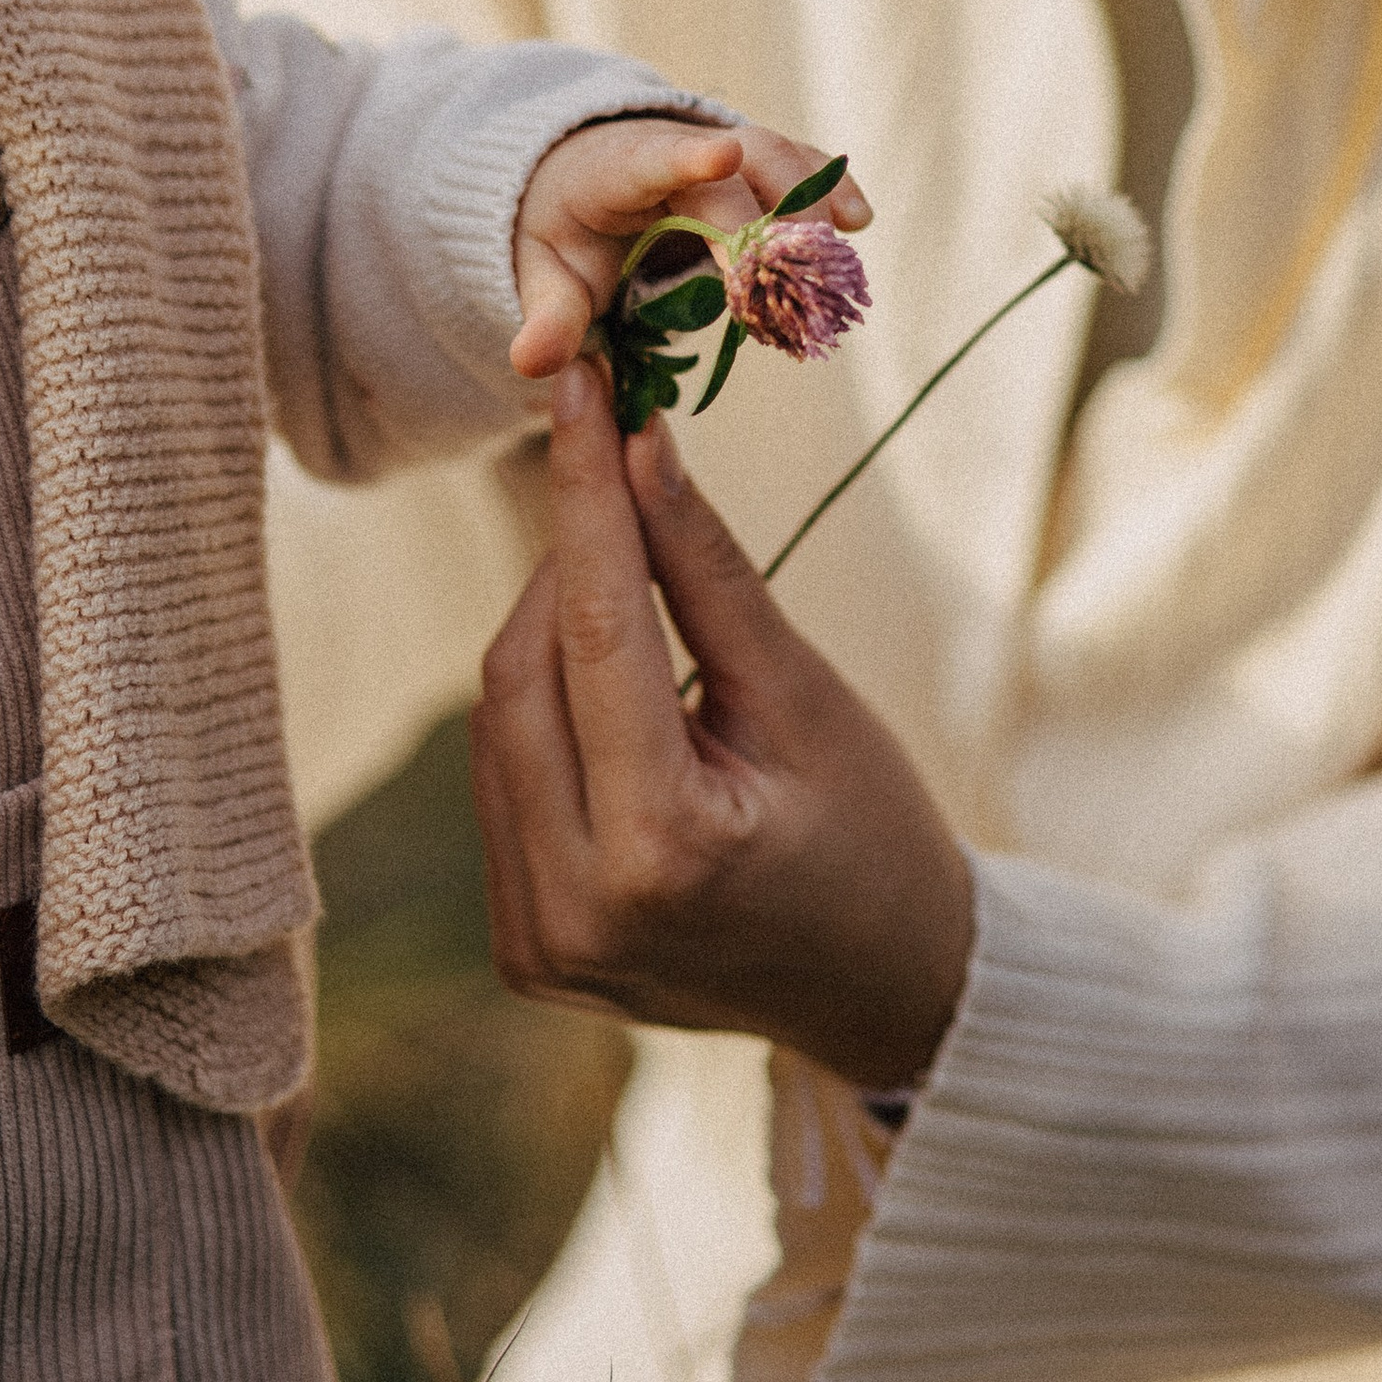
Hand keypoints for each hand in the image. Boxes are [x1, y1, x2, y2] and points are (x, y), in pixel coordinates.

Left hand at [469, 363, 974, 1092]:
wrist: (885, 993)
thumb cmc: (874, 837)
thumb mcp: (806, 695)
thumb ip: (709, 572)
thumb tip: (639, 442)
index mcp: (661, 849)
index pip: (596, 630)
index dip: (584, 493)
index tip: (577, 388)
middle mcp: (573, 908)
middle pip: (520, 674)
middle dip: (564, 564)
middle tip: (614, 480)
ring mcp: (536, 942)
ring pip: (495, 725)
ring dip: (546, 635)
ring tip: (627, 590)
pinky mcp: (521, 950)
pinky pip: (502, 787)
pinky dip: (540, 713)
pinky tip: (605, 688)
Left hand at [508, 117, 867, 380]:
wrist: (581, 177)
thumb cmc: (563, 230)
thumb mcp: (543, 276)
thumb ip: (545, 319)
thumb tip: (530, 366)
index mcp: (614, 172)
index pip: (652, 159)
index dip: (688, 158)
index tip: (723, 154)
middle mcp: (674, 148)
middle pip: (733, 168)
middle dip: (764, 224)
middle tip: (787, 286)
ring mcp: (720, 149)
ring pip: (774, 156)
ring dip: (808, 205)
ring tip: (832, 261)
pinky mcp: (754, 162)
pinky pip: (798, 164)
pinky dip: (829, 187)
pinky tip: (859, 221)